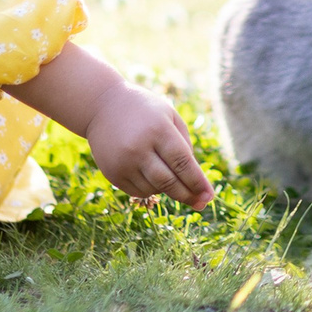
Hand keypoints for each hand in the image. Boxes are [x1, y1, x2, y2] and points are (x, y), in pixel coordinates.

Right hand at [8, 44, 213, 208]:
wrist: (101, 106)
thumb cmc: (144, 110)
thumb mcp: (169, 115)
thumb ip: (184, 143)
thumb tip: (193, 177)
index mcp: (158, 130)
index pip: (182, 163)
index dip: (198, 182)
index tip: (209, 196)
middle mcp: (139, 148)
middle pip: (169, 182)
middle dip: (188, 195)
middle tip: (201, 204)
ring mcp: (124, 162)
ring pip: (154, 189)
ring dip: (169, 190)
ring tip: (175, 181)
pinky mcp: (112, 173)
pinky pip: (138, 191)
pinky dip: (151, 189)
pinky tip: (154, 179)